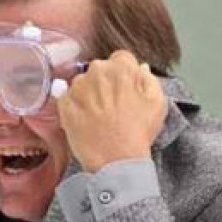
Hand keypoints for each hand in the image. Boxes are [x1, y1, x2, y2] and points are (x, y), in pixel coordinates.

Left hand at [57, 51, 167, 173]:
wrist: (116, 162)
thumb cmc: (138, 134)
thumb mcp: (157, 103)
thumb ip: (149, 79)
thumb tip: (140, 69)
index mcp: (121, 68)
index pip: (121, 59)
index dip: (124, 75)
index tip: (124, 90)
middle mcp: (96, 72)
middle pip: (99, 70)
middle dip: (104, 84)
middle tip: (111, 107)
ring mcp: (78, 88)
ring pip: (82, 84)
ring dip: (88, 95)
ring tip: (98, 117)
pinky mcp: (64, 105)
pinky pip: (67, 99)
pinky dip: (74, 108)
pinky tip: (85, 121)